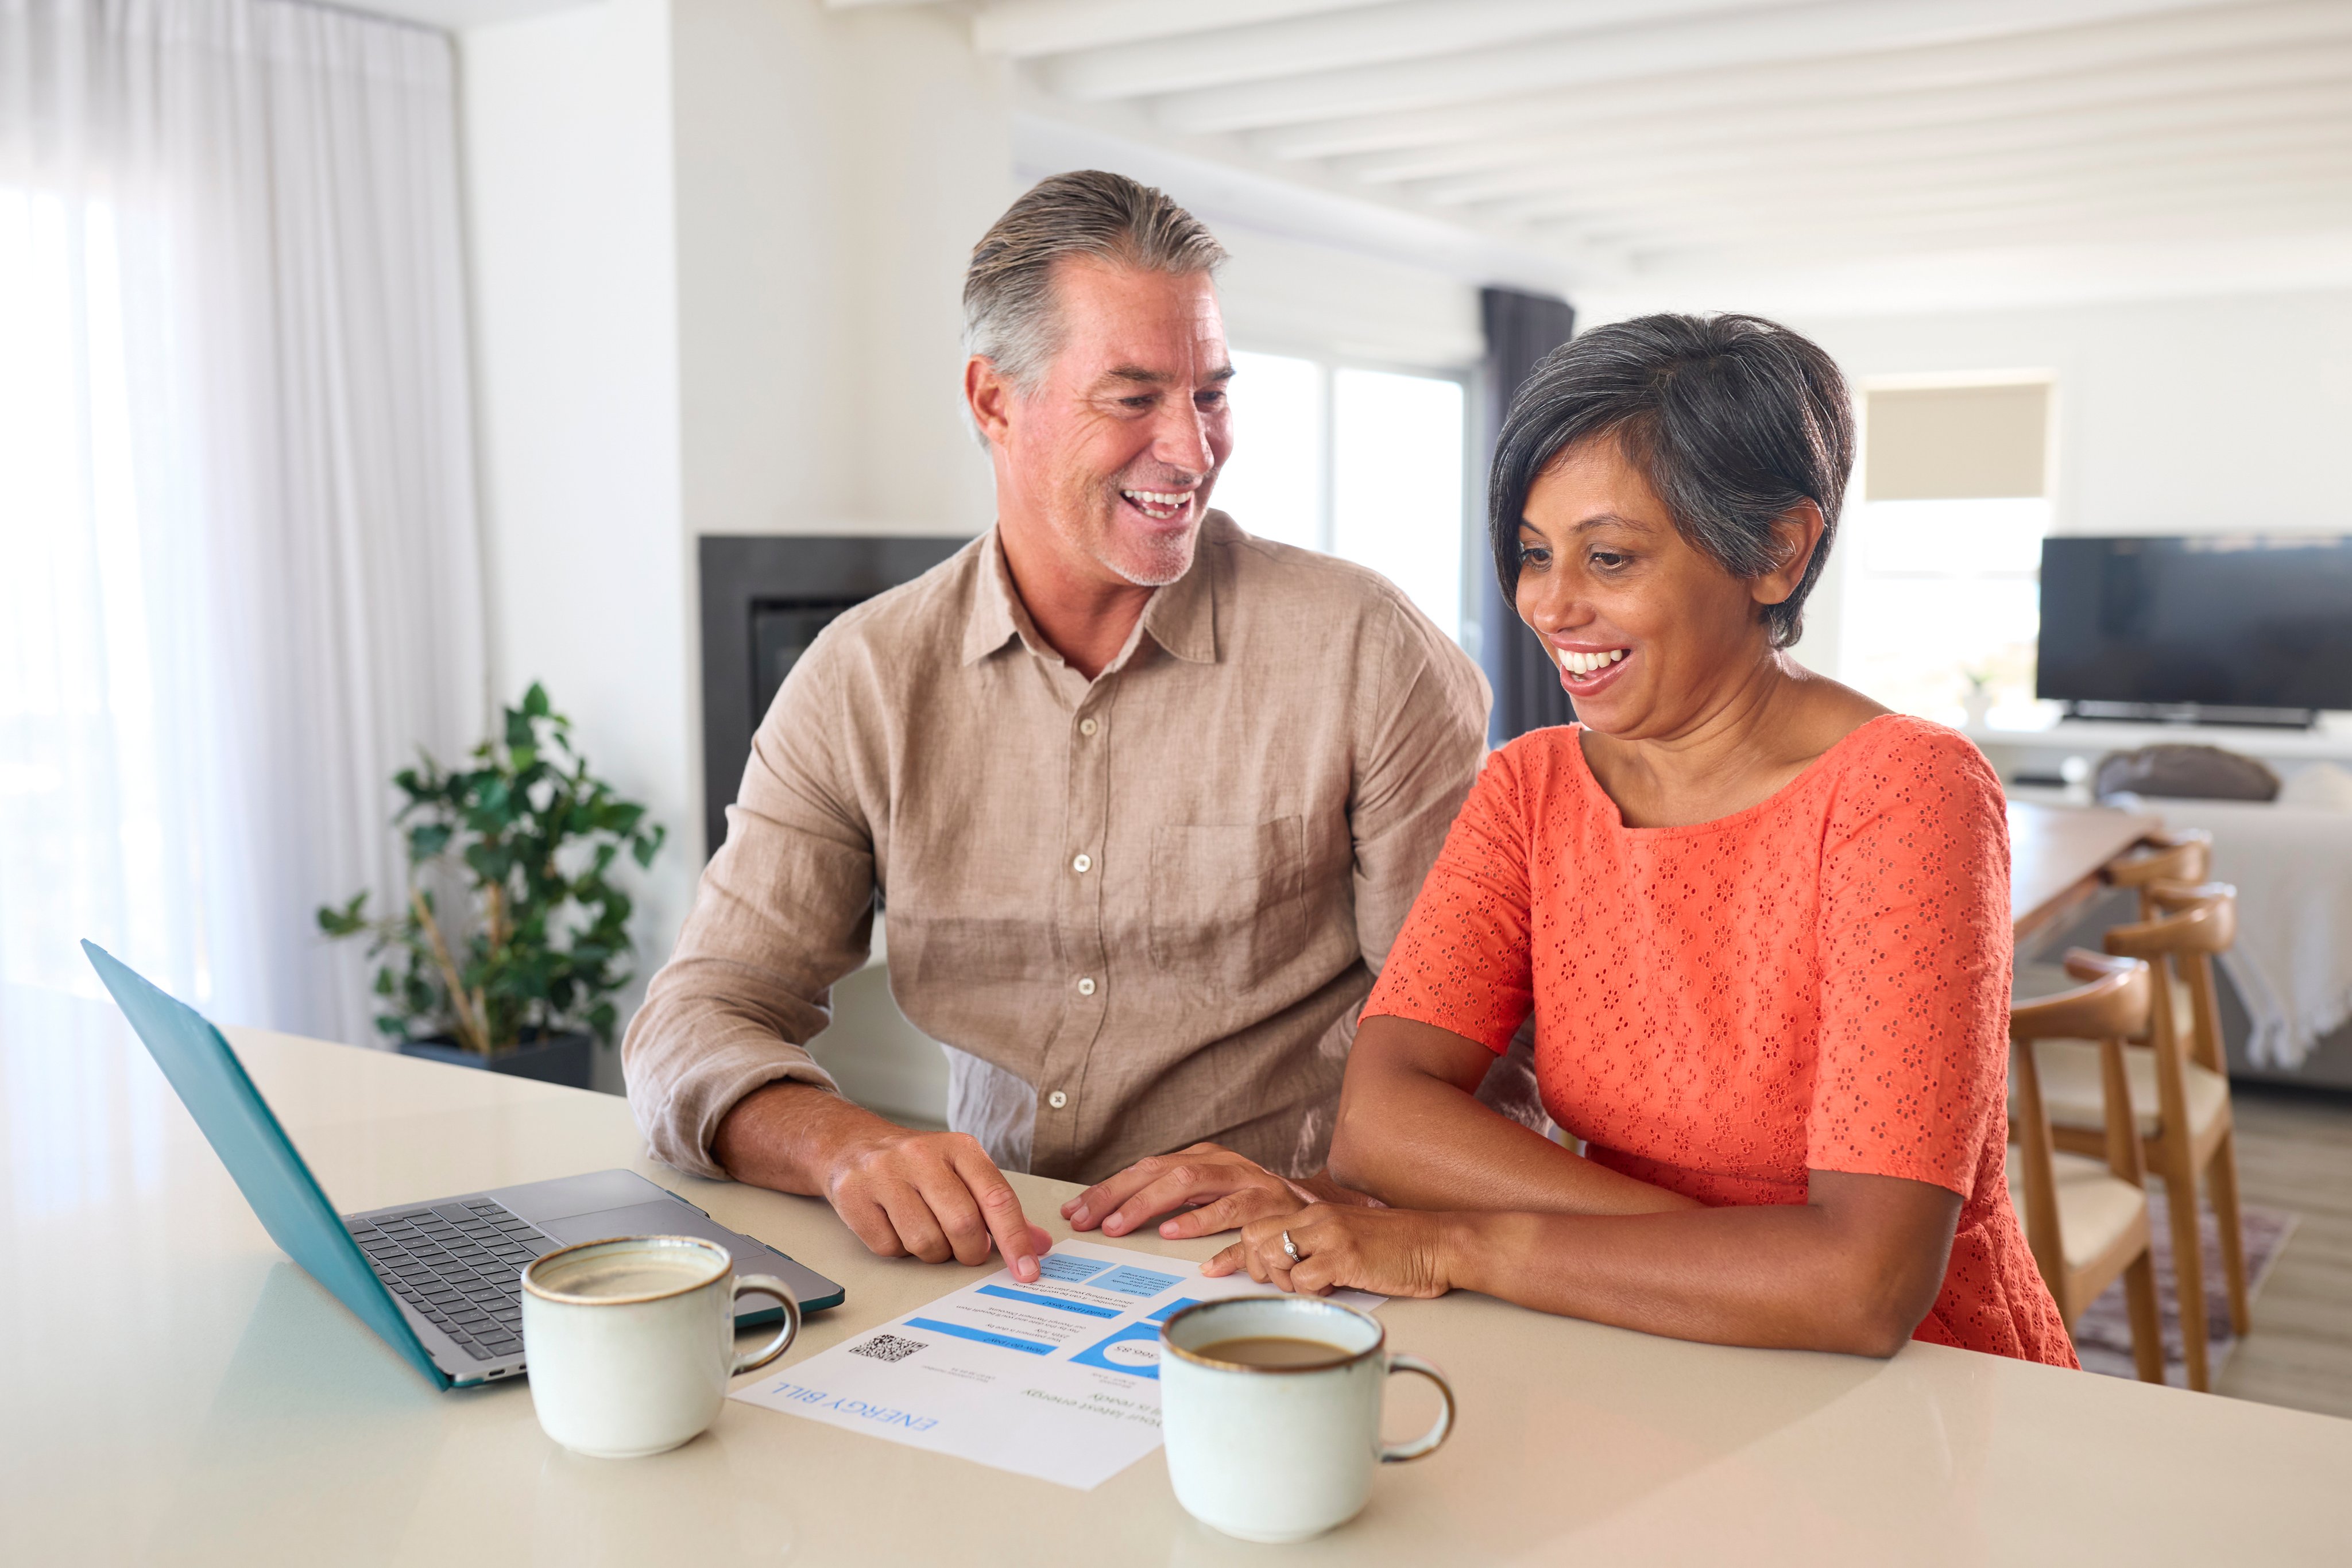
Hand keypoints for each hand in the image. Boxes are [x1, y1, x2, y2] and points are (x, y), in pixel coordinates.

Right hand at [823, 1125, 1052, 1280]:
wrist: (853, 1146)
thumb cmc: (917, 1166)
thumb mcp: (962, 1173)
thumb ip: (999, 1208)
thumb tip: (1039, 1244)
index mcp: (959, 1147)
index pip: (997, 1198)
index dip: (1015, 1240)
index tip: (1028, 1271)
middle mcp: (922, 1155)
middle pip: (963, 1225)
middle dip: (970, 1251)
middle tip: (966, 1250)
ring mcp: (884, 1173)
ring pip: (925, 1243)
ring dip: (932, 1252)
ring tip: (925, 1229)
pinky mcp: (853, 1195)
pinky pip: (890, 1248)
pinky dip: (898, 1249)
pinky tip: (895, 1225)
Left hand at [1061, 1143, 1363, 1240]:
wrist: (1322, 1216)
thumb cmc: (1259, 1209)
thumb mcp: (1214, 1197)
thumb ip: (1174, 1200)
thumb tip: (1116, 1213)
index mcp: (1207, 1160)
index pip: (1148, 1168)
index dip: (1109, 1189)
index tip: (1078, 1211)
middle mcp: (1225, 1165)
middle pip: (1163, 1171)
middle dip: (1119, 1195)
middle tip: (1089, 1220)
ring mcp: (1249, 1183)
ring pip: (1192, 1184)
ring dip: (1152, 1204)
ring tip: (1123, 1224)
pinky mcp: (1270, 1208)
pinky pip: (1233, 1217)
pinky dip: (1203, 1226)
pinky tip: (1177, 1237)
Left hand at [1204, 1204, 1454, 1299]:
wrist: (1439, 1243)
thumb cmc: (1398, 1248)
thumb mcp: (1349, 1237)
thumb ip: (1317, 1245)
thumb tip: (1287, 1270)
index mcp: (1314, 1211)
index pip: (1256, 1223)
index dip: (1240, 1252)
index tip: (1222, 1270)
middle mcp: (1316, 1216)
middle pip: (1253, 1236)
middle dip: (1254, 1267)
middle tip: (1279, 1283)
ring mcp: (1329, 1234)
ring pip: (1272, 1255)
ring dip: (1282, 1281)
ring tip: (1311, 1286)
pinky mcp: (1345, 1255)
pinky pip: (1302, 1279)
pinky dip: (1310, 1293)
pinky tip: (1333, 1289)